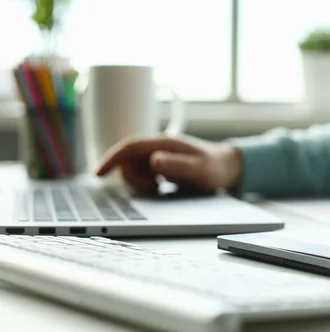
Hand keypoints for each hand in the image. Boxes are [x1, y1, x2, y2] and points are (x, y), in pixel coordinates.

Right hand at [96, 135, 242, 193]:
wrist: (229, 167)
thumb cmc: (216, 168)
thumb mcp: (200, 171)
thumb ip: (177, 166)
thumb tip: (153, 161)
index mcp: (164, 143)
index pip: (129, 147)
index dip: (111, 159)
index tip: (98, 174)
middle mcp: (158, 147)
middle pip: (127, 160)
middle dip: (132, 177)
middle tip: (155, 188)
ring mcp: (159, 156)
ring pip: (133, 169)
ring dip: (139, 182)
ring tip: (161, 187)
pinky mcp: (161, 165)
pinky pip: (143, 174)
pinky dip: (146, 184)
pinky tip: (162, 188)